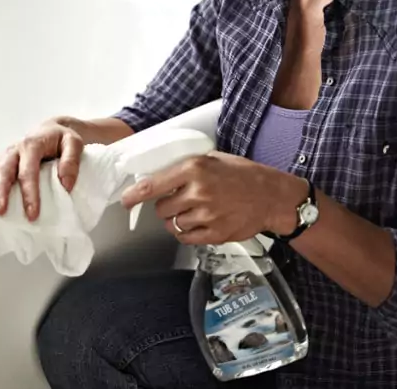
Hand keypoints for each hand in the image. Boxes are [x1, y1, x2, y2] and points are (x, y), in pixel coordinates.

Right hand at [0, 119, 84, 221]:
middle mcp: (15, 150)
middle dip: (1, 192)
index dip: (29, 193)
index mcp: (32, 145)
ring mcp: (6, 156)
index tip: (32, 214)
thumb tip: (66, 184)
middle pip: (5, 171)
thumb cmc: (63, 139)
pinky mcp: (2, 162)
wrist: (54, 129)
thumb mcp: (74, 143)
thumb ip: (71, 161)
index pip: (29, 171)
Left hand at [120, 151, 305, 244]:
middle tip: (178, 201)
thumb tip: (156, 177)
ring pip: (172, 225)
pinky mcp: (215, 234)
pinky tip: (199, 222)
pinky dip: (187, 233)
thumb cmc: (241, 174)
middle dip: (164, 207)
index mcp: (194, 169)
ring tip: (193, 211)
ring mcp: (207, 215)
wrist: (271, 196)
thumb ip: (185, 167)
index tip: (126, 201)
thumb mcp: (212, 158)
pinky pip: (187, 238)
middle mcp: (198, 192)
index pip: (153, 185)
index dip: (135, 195)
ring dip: (176, 220)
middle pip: (161, 209)